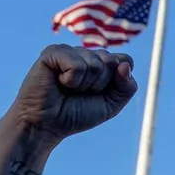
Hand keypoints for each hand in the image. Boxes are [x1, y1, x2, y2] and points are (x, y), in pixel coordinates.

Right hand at [1, 45, 137, 143]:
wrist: (47, 124)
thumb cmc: (76, 114)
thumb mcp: (111, 105)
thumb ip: (127, 87)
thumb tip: (125, 65)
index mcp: (100, 63)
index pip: (125, 61)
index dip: (118, 81)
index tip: (100, 93)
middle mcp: (85, 54)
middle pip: (112, 61)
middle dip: (100, 84)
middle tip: (81, 93)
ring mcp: (69, 51)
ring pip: (96, 64)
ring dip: (85, 85)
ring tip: (68, 89)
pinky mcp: (53, 52)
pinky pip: (77, 65)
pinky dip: (72, 80)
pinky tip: (59, 83)